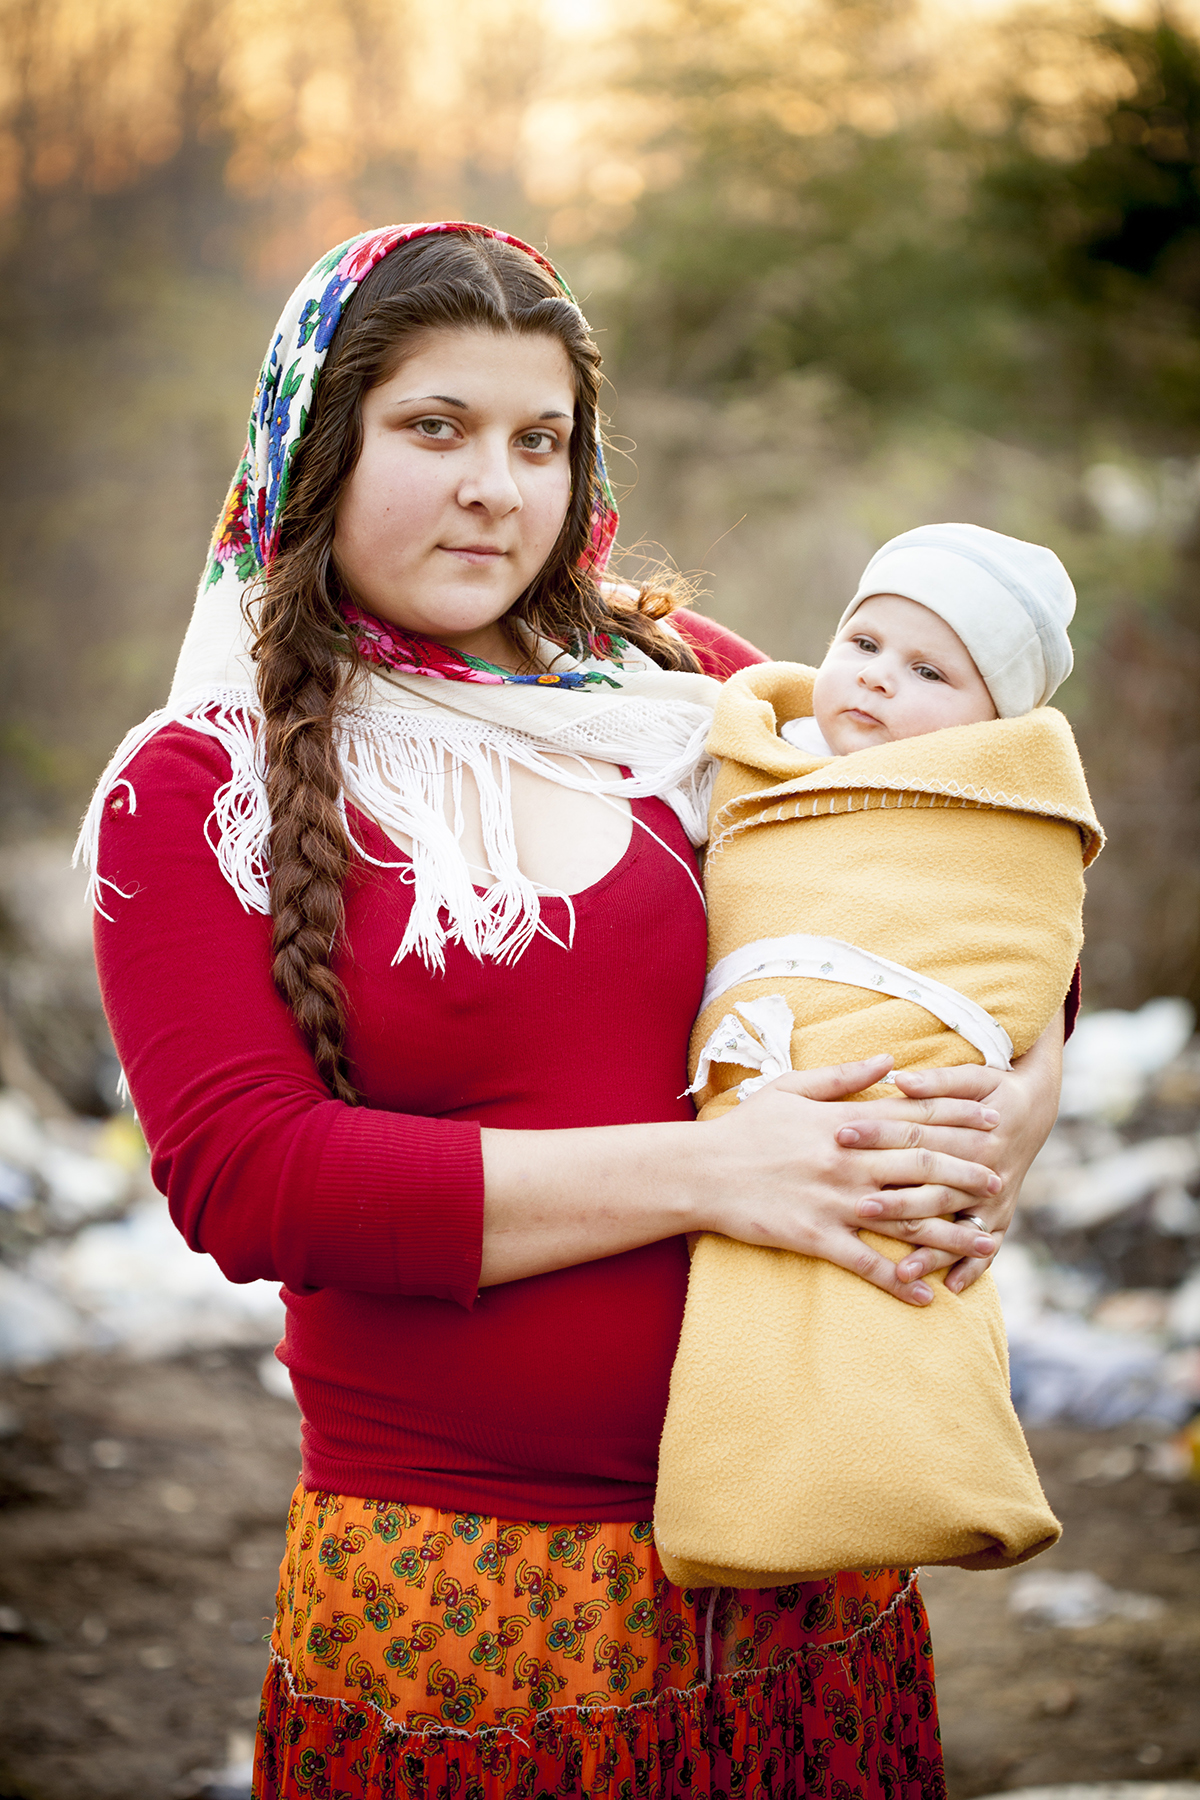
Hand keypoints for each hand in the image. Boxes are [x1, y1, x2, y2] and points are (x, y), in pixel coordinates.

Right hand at [703, 1054, 1002, 1305]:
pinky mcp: (817, 1239)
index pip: (914, 1117)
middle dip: (966, 1173)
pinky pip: (866, 1264)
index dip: (958, 1118)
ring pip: (906, 1218)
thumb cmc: (745, 1128)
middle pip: (921, 1167)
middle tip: (999, 1181)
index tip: (993, 1120)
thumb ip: (845, 1077)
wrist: (700, 1172)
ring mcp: (835, 1203)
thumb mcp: (792, 1088)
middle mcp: (848, 1163)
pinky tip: (928, 1297)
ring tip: (986, 1242)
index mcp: (845, 1124)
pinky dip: (898, 1282)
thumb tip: (891, 1060)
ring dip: (950, 1232)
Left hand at [836, 1012, 1064, 1294]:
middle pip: (934, 1189)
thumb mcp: (973, 1075)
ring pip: (958, 1228)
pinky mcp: (1000, 1215)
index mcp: (973, 1133)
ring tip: (902, 1271)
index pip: (917, 1134)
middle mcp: (985, 1171)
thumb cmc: (993, 1087)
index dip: (878, 1132)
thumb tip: (900, 1080)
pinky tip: (951, 1288)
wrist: (1036, 1108)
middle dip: (897, 1201)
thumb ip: (937, 1080)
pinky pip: (986, 1247)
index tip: (841, 1134)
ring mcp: (994, 1198)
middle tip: (859, 1209)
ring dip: (931, 1250)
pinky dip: (972, 1268)